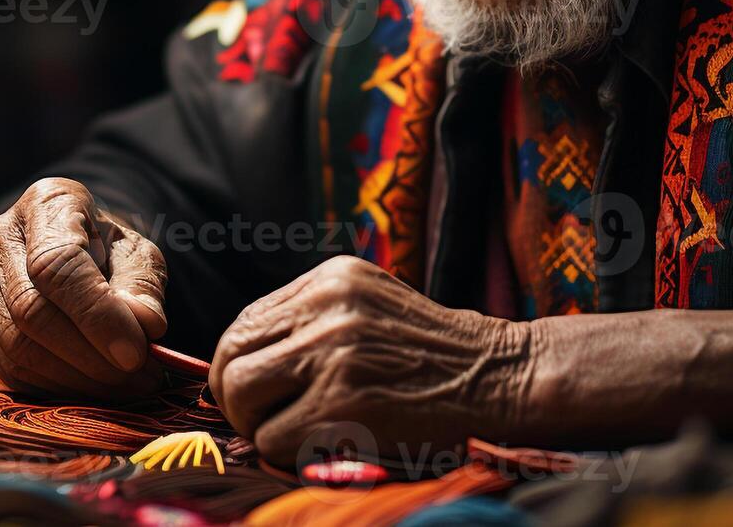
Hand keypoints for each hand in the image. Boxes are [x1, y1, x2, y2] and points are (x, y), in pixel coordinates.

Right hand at [0, 177, 167, 397]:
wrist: (72, 252)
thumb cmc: (108, 250)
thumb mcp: (137, 254)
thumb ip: (143, 286)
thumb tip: (146, 325)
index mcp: (46, 204)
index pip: (57, 264)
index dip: (96, 314)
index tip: (136, 353)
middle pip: (31, 311)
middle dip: (91, 357)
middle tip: (141, 379)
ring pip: (16, 346)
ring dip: (77, 380)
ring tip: (125, 387)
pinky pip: (8, 368)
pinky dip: (54, 388)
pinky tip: (91, 388)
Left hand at [209, 256, 533, 466]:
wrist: (501, 378)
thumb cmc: (435, 356)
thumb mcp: (373, 307)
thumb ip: (315, 319)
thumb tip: (245, 361)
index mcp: (332, 279)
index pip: (245, 324)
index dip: (238, 367)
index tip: (257, 395)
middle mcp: (328, 306)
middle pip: (231, 357)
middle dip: (236, 399)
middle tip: (262, 422)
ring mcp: (335, 352)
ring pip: (241, 394)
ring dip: (255, 425)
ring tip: (290, 434)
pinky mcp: (345, 401)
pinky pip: (273, 438)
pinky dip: (287, 453)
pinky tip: (323, 448)